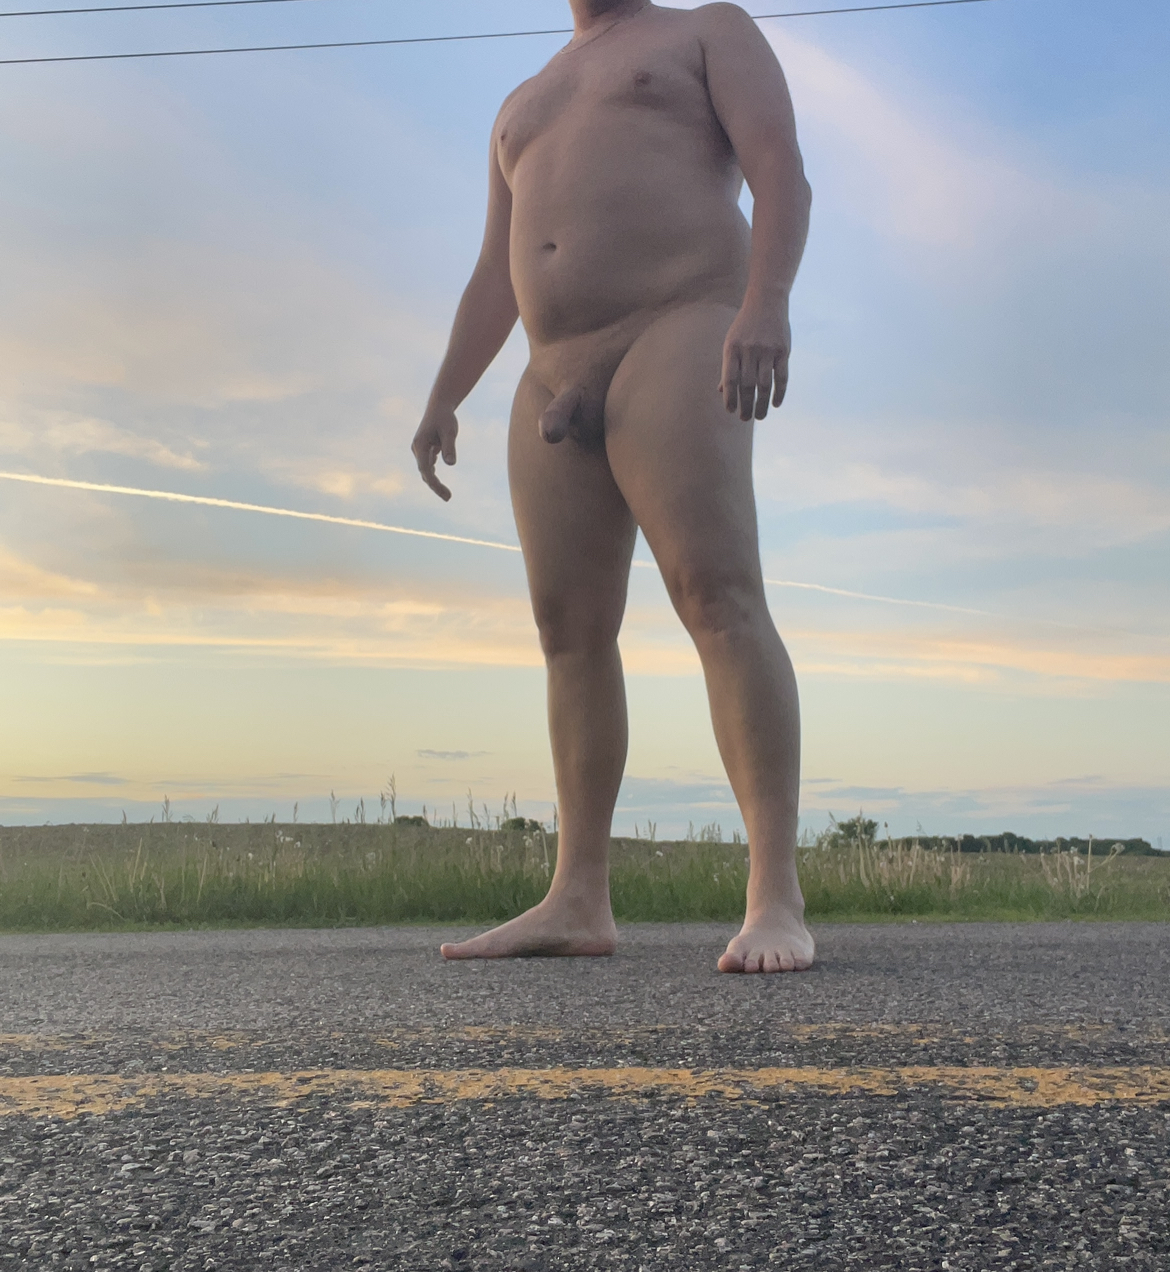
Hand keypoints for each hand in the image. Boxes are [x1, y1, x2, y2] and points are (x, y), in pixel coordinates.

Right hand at [411, 402, 458, 500]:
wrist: (440, 406)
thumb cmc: (445, 417)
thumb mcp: (450, 431)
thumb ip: (449, 447)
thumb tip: (450, 464)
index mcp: (420, 445)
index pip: (425, 469)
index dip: (434, 483)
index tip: (444, 493)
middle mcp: (417, 449)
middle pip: (425, 472)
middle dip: (436, 486)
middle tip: (448, 498)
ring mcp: (420, 450)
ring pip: (426, 471)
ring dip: (435, 483)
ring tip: (447, 495)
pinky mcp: (425, 450)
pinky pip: (429, 466)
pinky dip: (434, 476)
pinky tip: (441, 487)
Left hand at [720, 299, 791, 420]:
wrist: (766, 302)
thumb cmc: (745, 326)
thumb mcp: (731, 343)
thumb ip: (728, 367)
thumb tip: (722, 392)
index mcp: (732, 349)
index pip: (730, 379)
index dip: (730, 398)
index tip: (731, 411)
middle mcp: (749, 350)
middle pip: (747, 385)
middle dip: (746, 405)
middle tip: (746, 419)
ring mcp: (767, 350)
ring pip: (765, 384)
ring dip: (762, 404)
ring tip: (760, 417)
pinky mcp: (783, 350)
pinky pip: (782, 376)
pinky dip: (780, 392)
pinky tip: (776, 404)